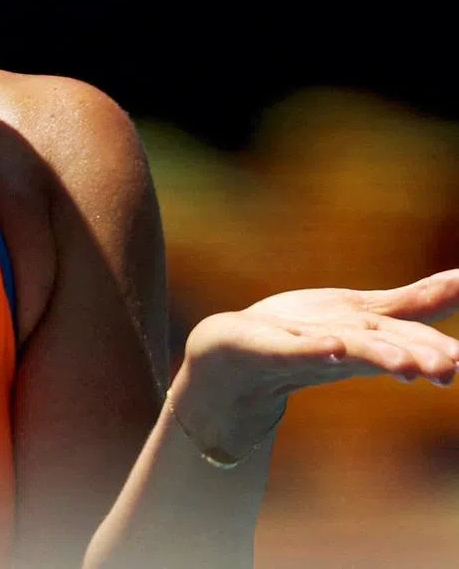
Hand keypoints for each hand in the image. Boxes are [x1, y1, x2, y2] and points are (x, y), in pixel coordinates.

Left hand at [172, 269, 458, 458]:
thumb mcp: (365, 313)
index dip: (440, 350)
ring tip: (408, 367)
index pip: (408, 342)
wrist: (234, 360)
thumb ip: (418, 302)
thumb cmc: (306, 334)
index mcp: (368, 340)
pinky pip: (289, 348)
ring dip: (374, 357)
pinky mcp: (261, 344)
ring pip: (345, 351)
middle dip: (417, 359)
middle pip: (383, 350)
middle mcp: (341, 347)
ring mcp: (301, 347)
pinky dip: (311, 349)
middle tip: (451, 369)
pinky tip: (332, 348)